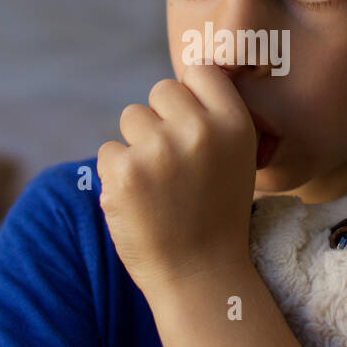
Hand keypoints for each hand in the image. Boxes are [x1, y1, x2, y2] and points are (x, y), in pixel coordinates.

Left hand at [97, 62, 257, 292]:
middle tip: (174, 165)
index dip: (190, 96)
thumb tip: (185, 77)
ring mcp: (159, 150)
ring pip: (131, 118)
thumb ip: (215, 117)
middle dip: (160, 120)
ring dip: (137, 146)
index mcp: (235, 124)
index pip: (200, 70)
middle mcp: (199, 130)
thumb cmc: (216, 214)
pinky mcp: (123, 172)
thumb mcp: (237, 160)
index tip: (190, 123)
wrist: (199, 276)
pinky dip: (117, 175)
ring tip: (159, 186)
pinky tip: (141, 202)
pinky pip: (109, 151)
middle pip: (160, 91)